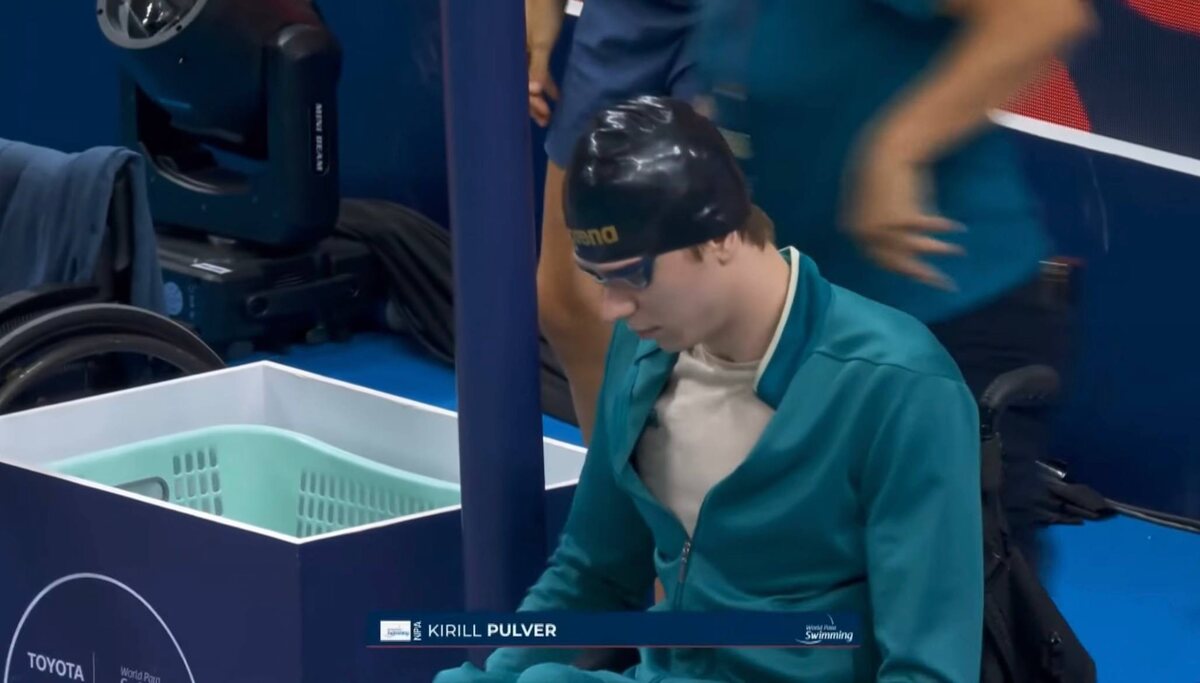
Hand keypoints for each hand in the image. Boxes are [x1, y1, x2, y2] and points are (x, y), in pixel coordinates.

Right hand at [526, 0, 564, 126]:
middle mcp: (517, 59)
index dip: (530, 104)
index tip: (545, 115)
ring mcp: (527, 55)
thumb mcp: (541, 43)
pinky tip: (557, 95)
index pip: (519, 88)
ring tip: (550, 113)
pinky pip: (540, 73)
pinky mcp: (538, 50)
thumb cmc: (543, 16)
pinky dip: (548, 84)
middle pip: (523, 88)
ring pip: (532, 82)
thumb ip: (537, 67)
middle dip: (534, 106)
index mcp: (514, 58)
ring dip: (541, 98)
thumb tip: (533, 92)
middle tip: (546, 121)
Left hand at [843, 146, 964, 290]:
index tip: (917, 272)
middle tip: (941, 283)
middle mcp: (866, 235)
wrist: (885, 149)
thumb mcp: (868, 199)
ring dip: (939, 251)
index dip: (901, 266)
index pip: (879, 258)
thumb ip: (875, 222)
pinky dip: (942, 227)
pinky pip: (927, 228)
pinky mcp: (902, 219)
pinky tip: (957, 227)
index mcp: (854, 230)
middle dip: (921, 274)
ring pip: (915, 249)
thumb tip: (890, 238)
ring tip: (958, 252)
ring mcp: (883, 229)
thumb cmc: (877, 168)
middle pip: (896, 263)